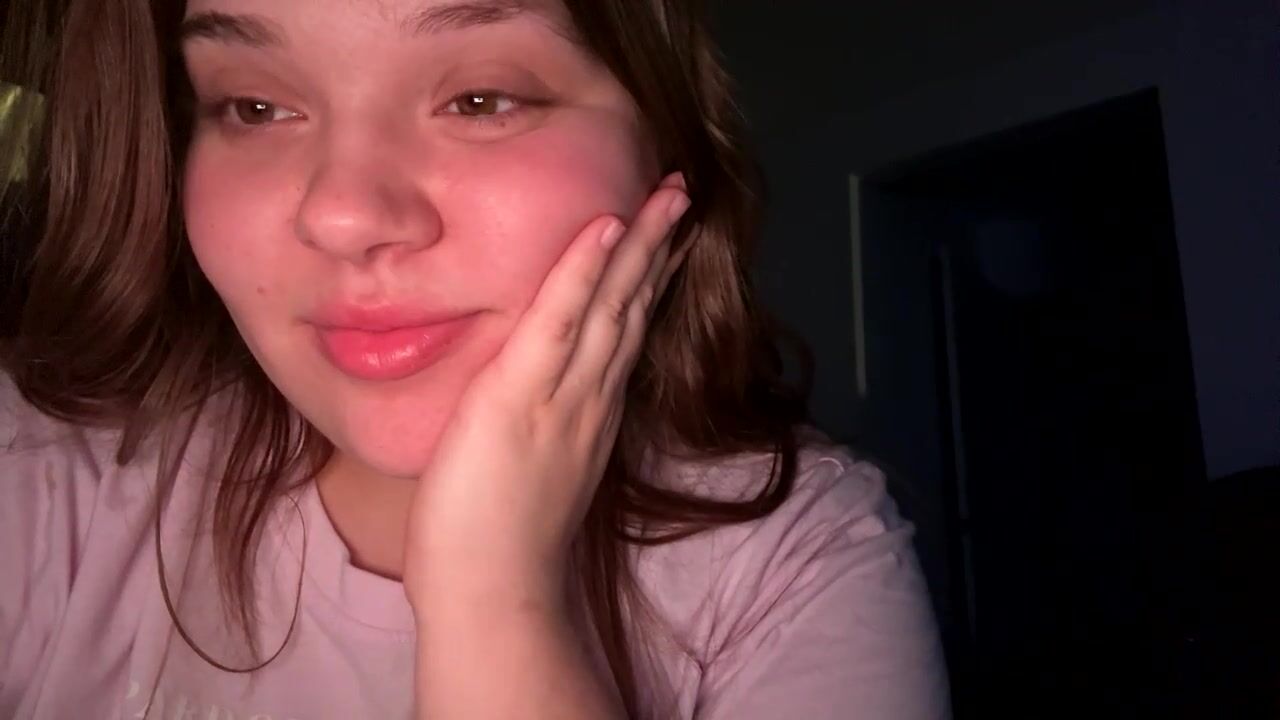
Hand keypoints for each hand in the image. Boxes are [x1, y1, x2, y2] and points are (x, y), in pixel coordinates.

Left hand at [402, 173, 691, 612]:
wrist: (491, 594)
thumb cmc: (496, 543)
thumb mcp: (530, 472)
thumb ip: (537, 430)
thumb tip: (526, 403)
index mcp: (589, 412)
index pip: (624, 331)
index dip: (646, 279)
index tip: (661, 236)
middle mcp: (590, 398)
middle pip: (633, 307)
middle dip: (659, 247)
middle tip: (682, 192)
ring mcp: (563, 396)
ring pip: (612, 304)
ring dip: (641, 243)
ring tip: (668, 190)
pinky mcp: (520, 398)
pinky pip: (560, 322)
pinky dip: (584, 271)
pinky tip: (605, 227)